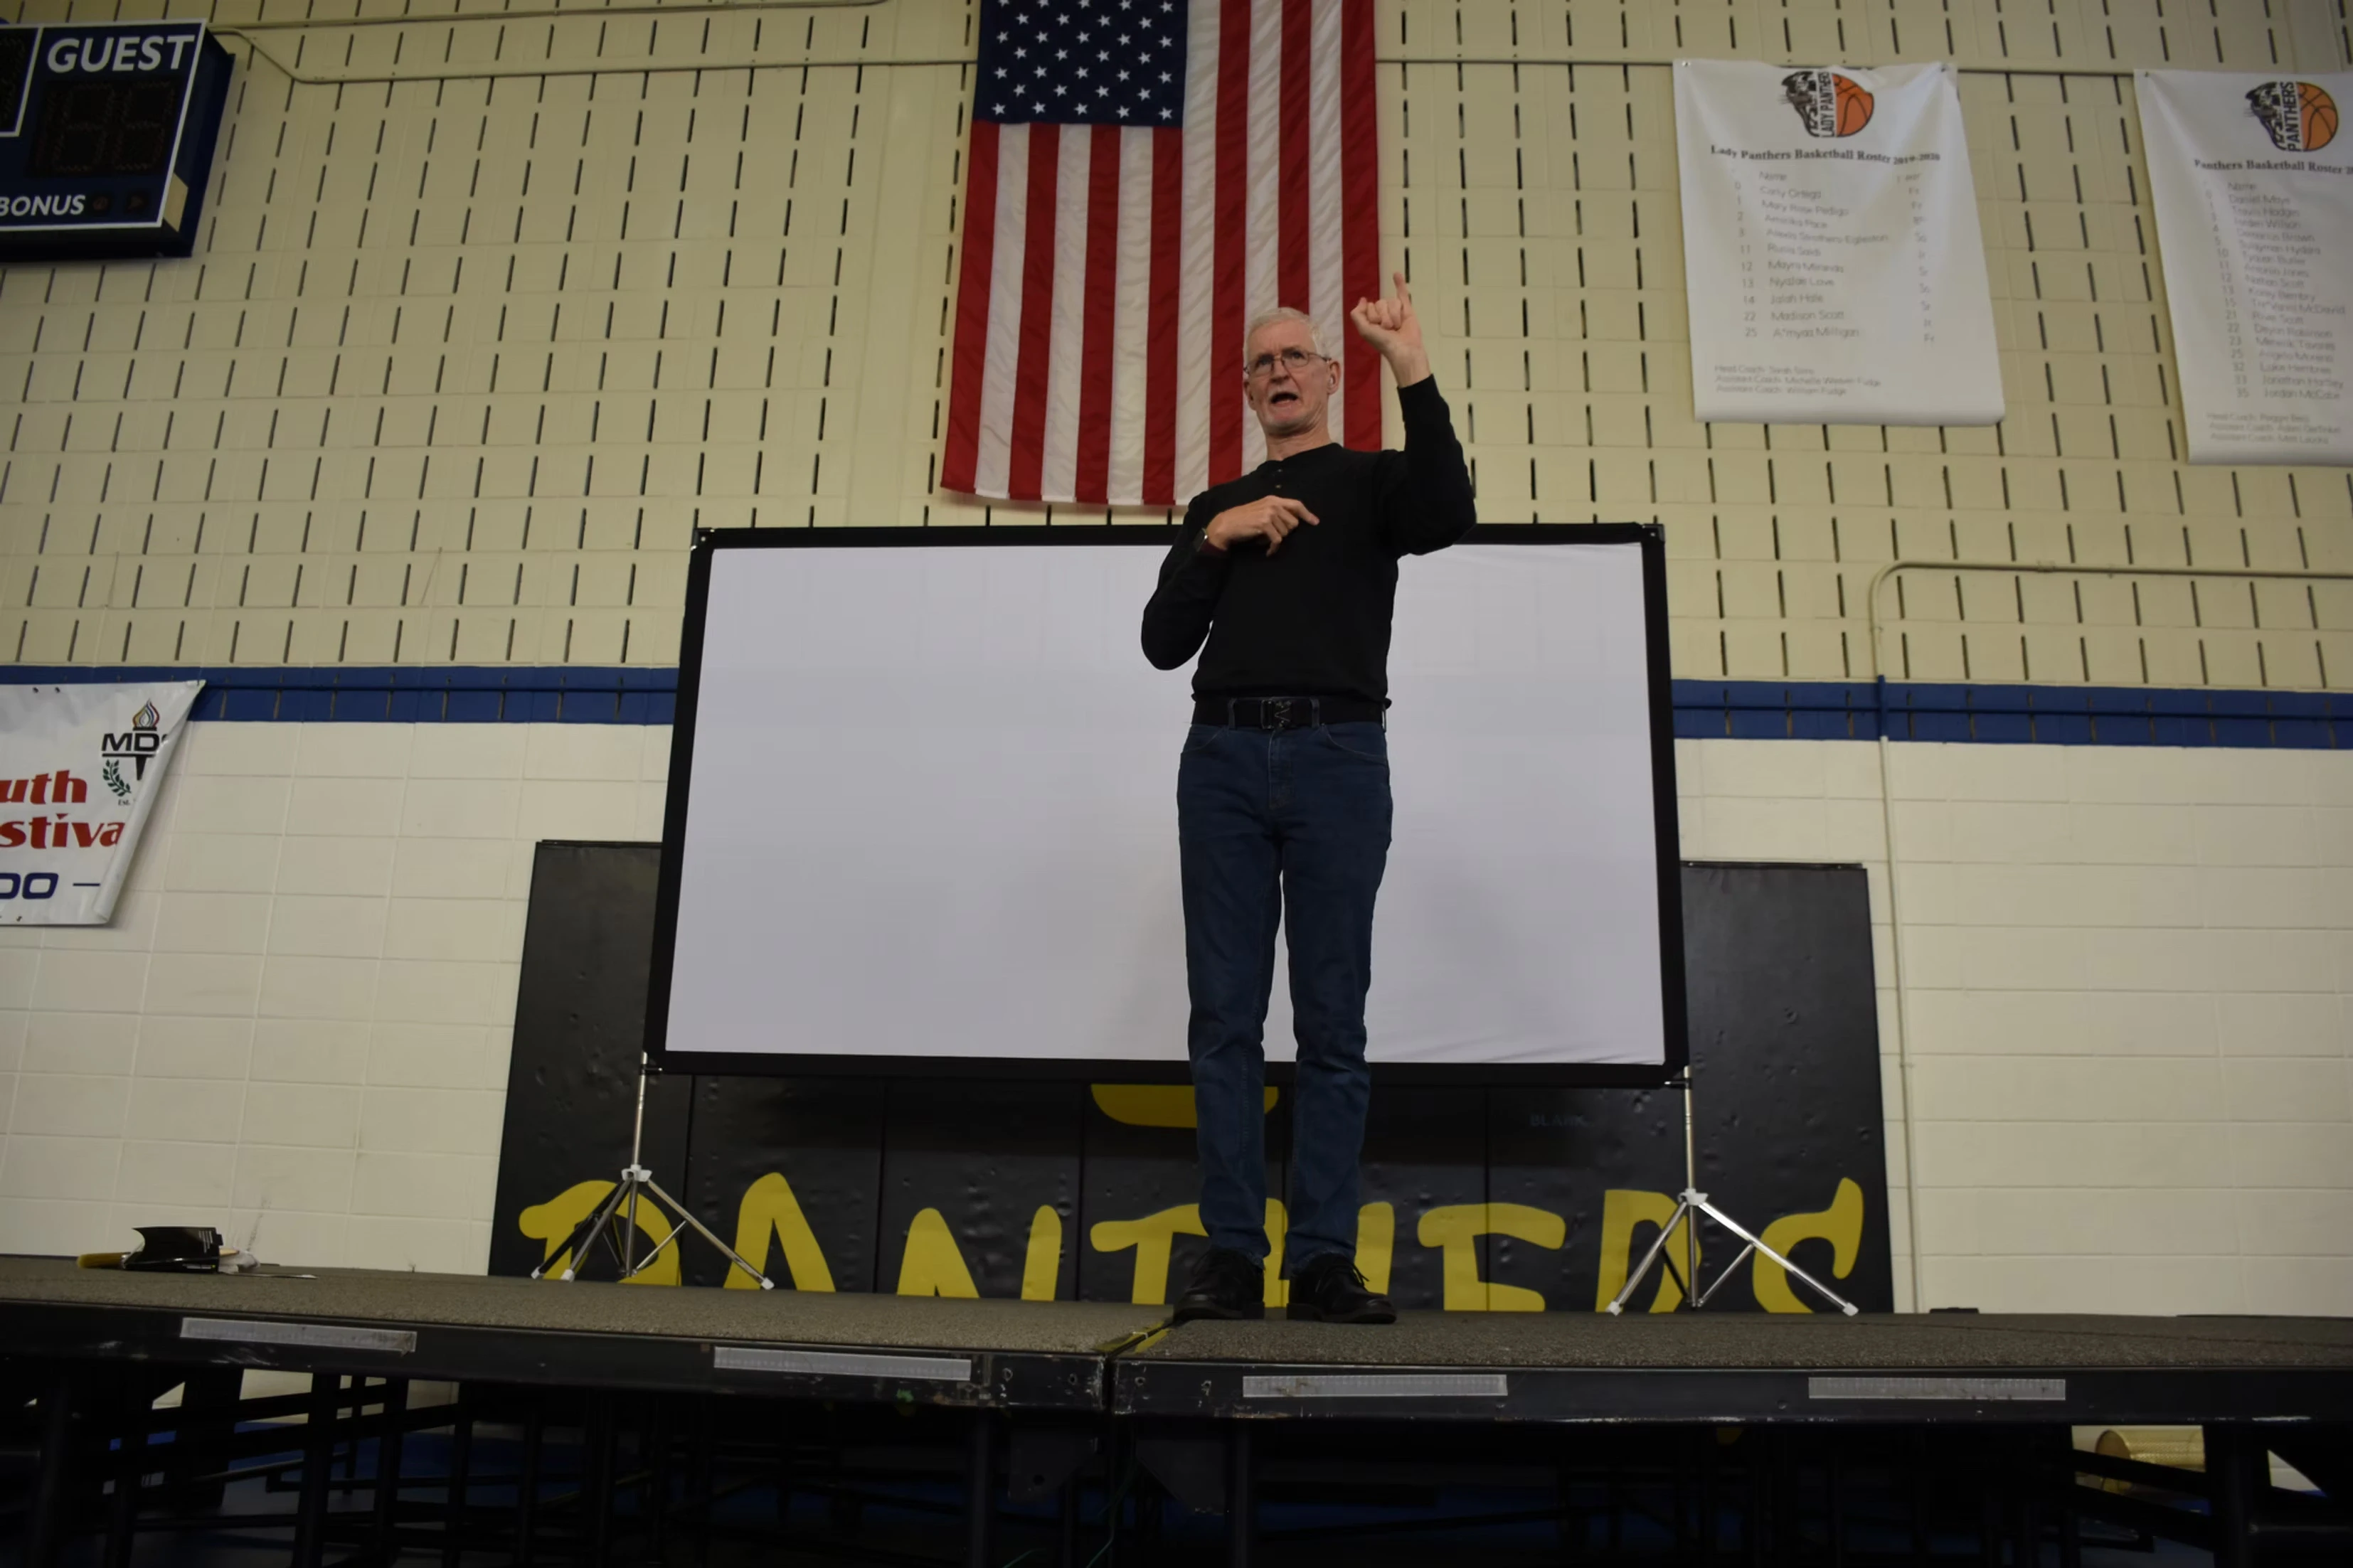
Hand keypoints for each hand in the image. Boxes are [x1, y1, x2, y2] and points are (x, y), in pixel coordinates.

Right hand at [1205, 495, 1319, 555]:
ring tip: (1265, 540)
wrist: (1226, 525)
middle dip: (1286, 532)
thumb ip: (1276, 512)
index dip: (1307, 514)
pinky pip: (1278, 540)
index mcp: (1273, 499)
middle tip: (1273, 535)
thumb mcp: (1261, 510)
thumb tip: (1294, 522)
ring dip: (1277, 540)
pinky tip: (1267, 550)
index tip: (1315, 522)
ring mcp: (1269, 513)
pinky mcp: (1264, 524)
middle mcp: (1273, 504)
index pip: (1296, 505)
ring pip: (1286, 532)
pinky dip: (1273, 548)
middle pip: (1294, 523)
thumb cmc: (1243, 520)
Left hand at [1349, 270, 1430, 386]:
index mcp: (1372, 319)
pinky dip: (1400, 283)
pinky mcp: (1408, 309)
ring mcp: (1395, 310)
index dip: (1372, 315)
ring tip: (1397, 327)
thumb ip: (1357, 315)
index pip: (1369, 306)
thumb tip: (1363, 300)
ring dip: (1394, 315)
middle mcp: (1383, 313)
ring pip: (1392, 301)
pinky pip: (1402, 293)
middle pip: (1380, 302)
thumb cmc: (1383, 342)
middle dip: (1384, 316)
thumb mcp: (1364, 330)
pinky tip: (1396, 274)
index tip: (1377, 327)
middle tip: (1389, 329)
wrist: (1403, 349)